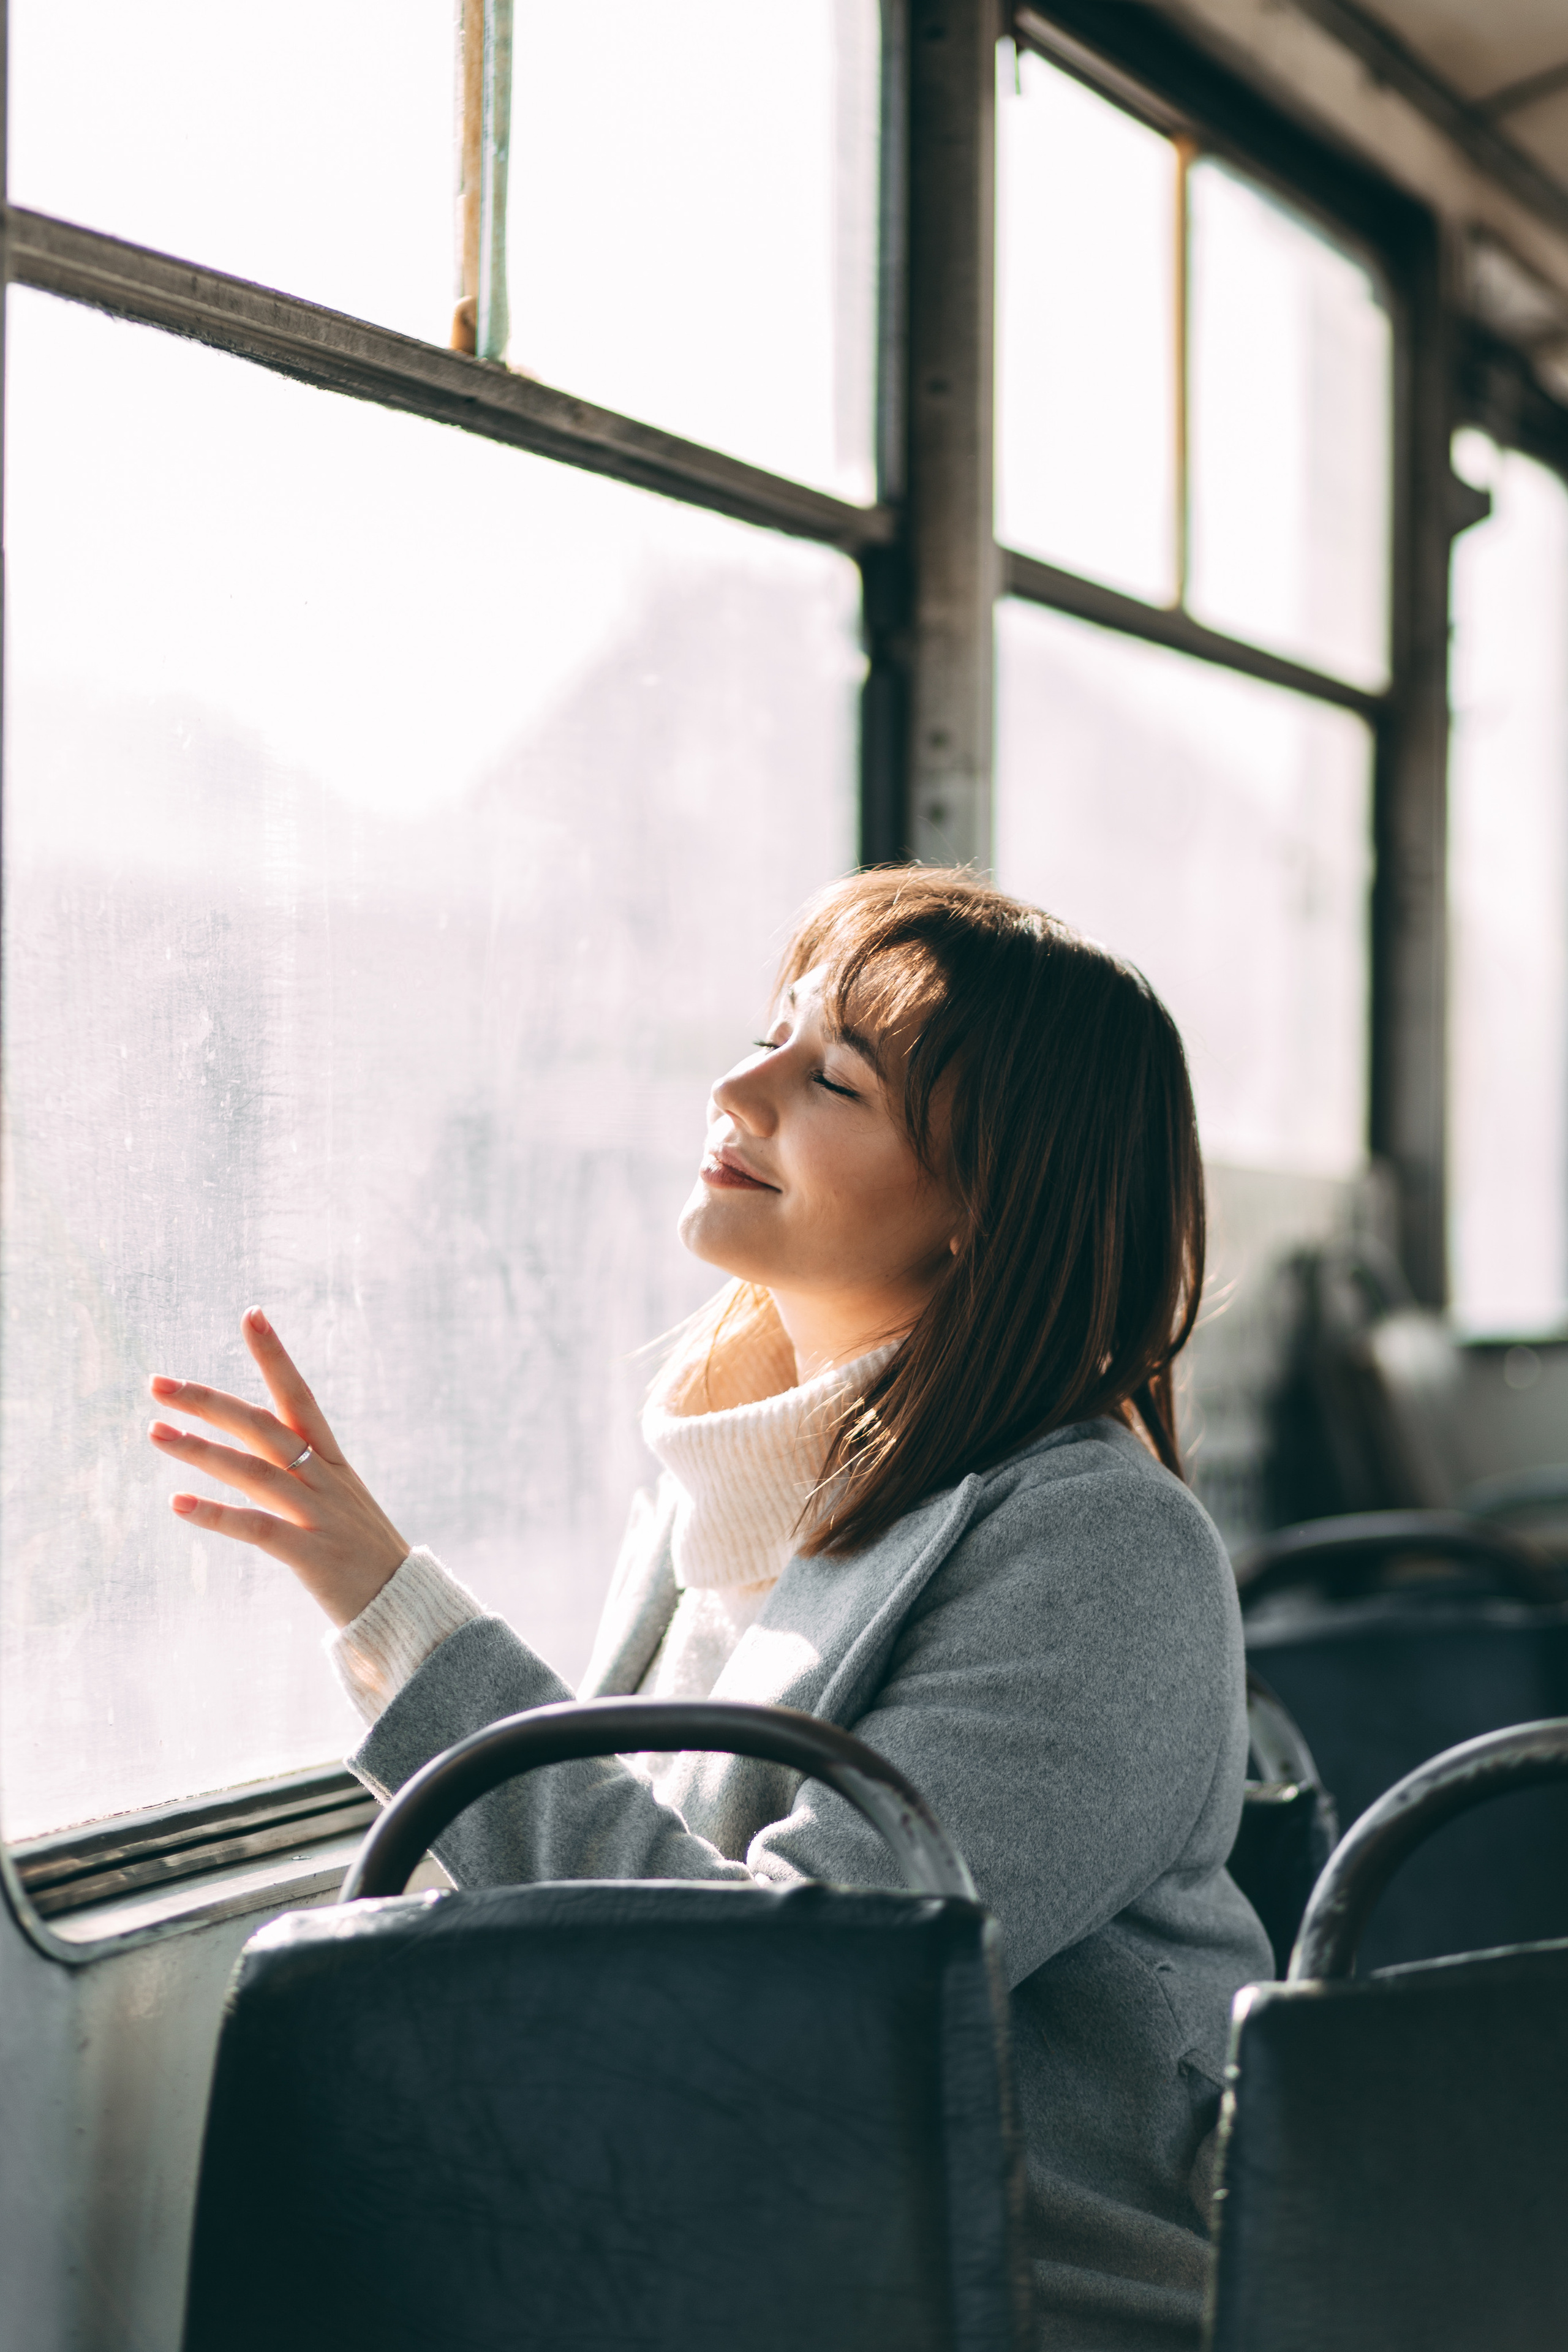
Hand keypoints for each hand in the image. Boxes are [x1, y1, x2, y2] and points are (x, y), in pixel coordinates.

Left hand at [147, 1308, 410, 1627]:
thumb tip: (256, 1449)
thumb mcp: (339, 1503)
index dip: (276, 1357)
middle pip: (264, 1426)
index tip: (251, 1315)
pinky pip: (259, 1528)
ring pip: (255, 1471)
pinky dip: (217, 1515)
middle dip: (209, 1401)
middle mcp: (325, 1481)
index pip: (300, 1397)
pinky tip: (177, 1504)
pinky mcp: (312, 1556)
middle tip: (158, 1384)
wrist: (405, 1606)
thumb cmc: (363, 1556)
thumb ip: (300, 1474)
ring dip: (201, 1449)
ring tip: (154, 1433)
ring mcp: (320, 1516)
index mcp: (333, 1463)